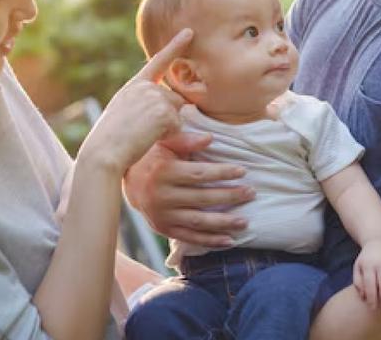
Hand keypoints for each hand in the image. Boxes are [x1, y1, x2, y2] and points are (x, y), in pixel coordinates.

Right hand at [76, 29, 192, 173]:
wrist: (103, 152)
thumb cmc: (111, 142)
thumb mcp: (126, 117)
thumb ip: (147, 108)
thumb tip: (179, 109)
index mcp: (133, 86)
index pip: (158, 62)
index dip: (175, 46)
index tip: (190, 32)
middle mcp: (145, 86)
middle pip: (175, 100)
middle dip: (168, 118)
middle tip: (142, 131)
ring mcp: (154, 96)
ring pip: (177, 113)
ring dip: (167, 128)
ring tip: (142, 134)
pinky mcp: (163, 110)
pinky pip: (178, 126)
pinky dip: (168, 136)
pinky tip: (147, 137)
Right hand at [124, 131, 254, 247]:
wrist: (129, 183)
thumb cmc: (153, 158)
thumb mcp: (164, 144)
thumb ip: (186, 140)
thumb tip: (210, 138)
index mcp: (163, 173)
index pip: (198, 175)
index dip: (222, 173)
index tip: (243, 171)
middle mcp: (162, 196)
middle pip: (202, 199)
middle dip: (229, 196)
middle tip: (251, 193)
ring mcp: (163, 216)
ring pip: (198, 222)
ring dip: (224, 223)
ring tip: (245, 222)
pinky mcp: (164, 229)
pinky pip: (190, 238)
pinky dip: (210, 241)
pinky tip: (229, 241)